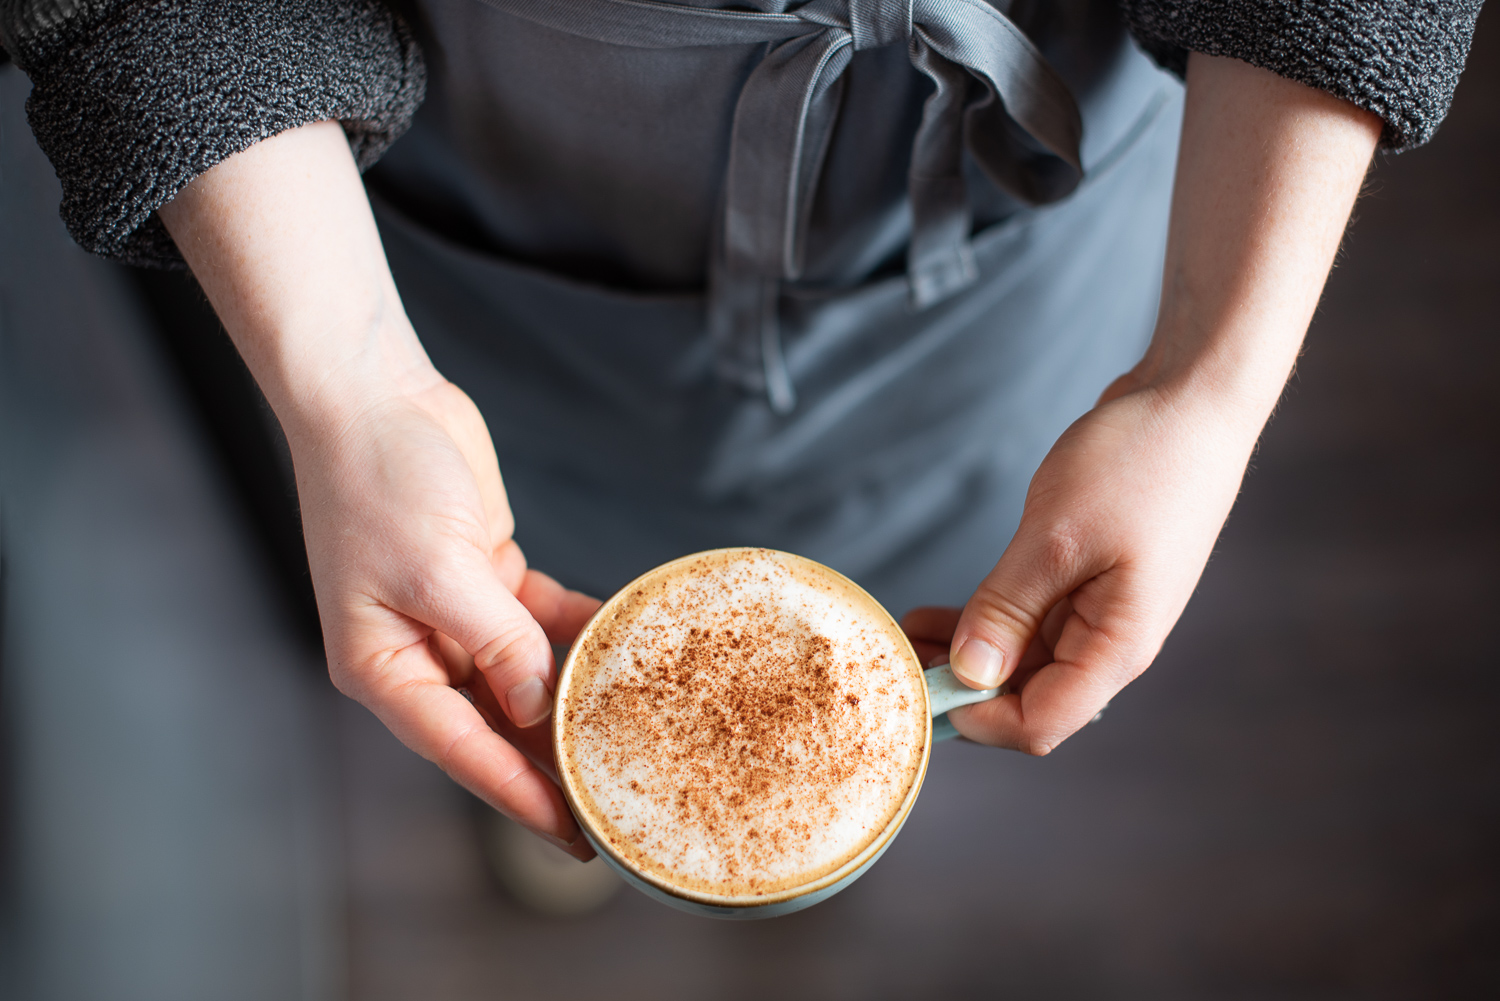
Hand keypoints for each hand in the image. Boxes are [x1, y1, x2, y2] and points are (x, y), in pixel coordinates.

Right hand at [291, 375, 600, 856]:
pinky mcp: (487, 577)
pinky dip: (578, 628)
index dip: (517, 795)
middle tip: (610, 799)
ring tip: (628, 733)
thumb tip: (536, 701)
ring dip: (570, 696)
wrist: (377, 398)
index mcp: (382, 666)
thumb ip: (495, 640)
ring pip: (522, 676)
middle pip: (494, 724)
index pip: (461, 749)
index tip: (569, 835)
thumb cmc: (376, 481)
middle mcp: (417, 650)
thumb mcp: (438, 569)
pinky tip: (623, 640)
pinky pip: (540, 620)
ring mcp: (454, 614)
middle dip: (550, 760)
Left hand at [906, 375, 1254, 754]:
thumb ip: (1008, 609)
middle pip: (1030, 698)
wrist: (1193, 400)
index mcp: (1118, 645)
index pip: (1041, 722)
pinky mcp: (1094, 582)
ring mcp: (1105, 611)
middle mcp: (1114, 641)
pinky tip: (940, 616)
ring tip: (907, 636)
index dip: (976, 719)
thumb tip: (969, 673)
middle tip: (896, 659)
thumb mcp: (1056, 536)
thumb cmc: (1141, 462)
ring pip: (1026, 661)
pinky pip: (1034, 623)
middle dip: (962, 688)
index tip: (919, 685)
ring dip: (969, 655)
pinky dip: (988, 622)